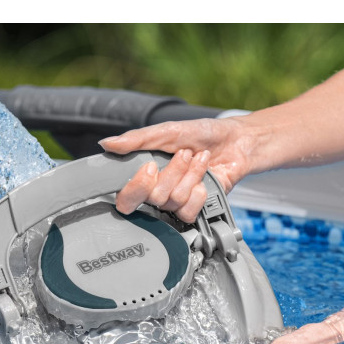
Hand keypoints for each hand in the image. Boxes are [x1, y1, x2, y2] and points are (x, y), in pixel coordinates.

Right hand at [99, 117, 251, 222]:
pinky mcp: (195, 208)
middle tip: (183, 155)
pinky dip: (200, 191)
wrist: (235, 140)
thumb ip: (136, 140)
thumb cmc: (201, 134)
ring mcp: (176, 201)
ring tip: (199, 159)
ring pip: (173, 201)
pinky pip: (188, 211)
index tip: (150, 166)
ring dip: (190, 175)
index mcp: (145, 173)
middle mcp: (158, 191)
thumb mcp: (166, 131)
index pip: (125, 197)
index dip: (135, 187)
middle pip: (151, 198)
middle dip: (171, 173)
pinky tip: (206, 178)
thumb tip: (107, 144)